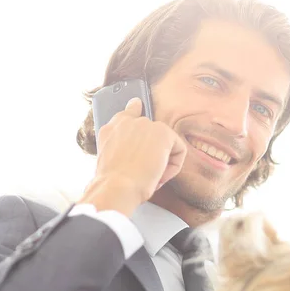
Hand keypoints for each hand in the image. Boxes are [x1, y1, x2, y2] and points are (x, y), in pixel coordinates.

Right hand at [78, 98, 186, 215]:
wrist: (116, 187)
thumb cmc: (112, 183)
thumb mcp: (110, 161)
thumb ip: (121, 146)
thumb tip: (137, 143)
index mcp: (111, 129)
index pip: (127, 111)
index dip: (134, 108)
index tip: (137, 103)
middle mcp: (127, 121)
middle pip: (154, 134)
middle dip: (154, 155)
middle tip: (145, 173)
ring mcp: (145, 124)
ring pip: (167, 145)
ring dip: (163, 164)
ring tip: (150, 176)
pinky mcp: (163, 132)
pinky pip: (179, 151)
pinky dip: (173, 167)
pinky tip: (159, 175)